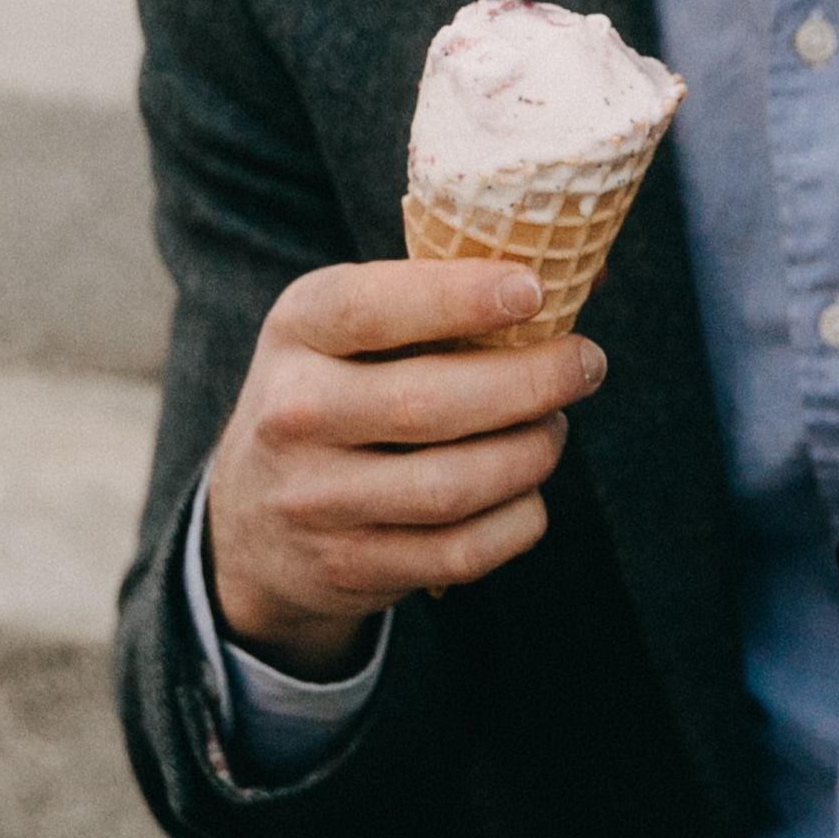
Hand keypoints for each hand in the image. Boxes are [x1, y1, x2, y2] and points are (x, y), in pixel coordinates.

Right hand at [204, 254, 607, 674]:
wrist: (254, 524)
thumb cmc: (336, 396)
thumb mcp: (351, 331)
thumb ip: (445, 296)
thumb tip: (584, 271)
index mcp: (297, 331)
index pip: (370, 309)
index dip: (458, 297)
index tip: (533, 289)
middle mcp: (293, 414)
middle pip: (429, 403)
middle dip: (532, 382)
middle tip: (584, 364)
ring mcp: (316, 499)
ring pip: (454, 485)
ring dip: (531, 454)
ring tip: (552, 428)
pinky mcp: (350, 565)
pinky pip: (461, 551)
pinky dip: (517, 519)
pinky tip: (526, 491)